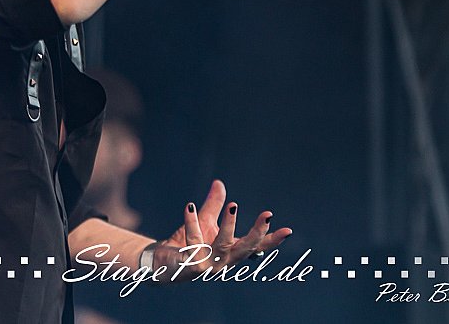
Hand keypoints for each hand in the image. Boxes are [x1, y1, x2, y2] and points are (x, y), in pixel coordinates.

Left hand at [150, 179, 292, 281]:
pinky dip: (192, 223)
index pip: (254, 247)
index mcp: (230, 252)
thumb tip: (219, 183)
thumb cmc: (186, 244)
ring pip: (222, 246)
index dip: (271, 240)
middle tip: (267, 215)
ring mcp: (208, 266)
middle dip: (257, 233)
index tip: (288, 230)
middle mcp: (222, 262)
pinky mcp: (190, 265)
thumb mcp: (204, 222)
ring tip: (234, 205)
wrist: (161, 263)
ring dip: (229, 225)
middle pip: (244, 249)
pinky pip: (193, 242)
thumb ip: (213, 206)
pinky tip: (189, 207)